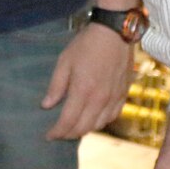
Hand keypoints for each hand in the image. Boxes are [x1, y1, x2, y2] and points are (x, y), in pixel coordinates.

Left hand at [41, 25, 134, 139]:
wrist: (115, 33)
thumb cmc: (86, 44)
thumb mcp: (65, 61)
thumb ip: (56, 86)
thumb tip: (46, 105)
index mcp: (83, 91)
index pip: (68, 121)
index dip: (57, 132)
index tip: (49, 135)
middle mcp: (100, 99)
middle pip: (83, 127)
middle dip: (68, 134)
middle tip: (59, 133)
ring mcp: (113, 98)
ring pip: (98, 125)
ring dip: (84, 130)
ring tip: (74, 127)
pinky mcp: (123, 94)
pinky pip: (112, 116)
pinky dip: (101, 122)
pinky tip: (94, 119)